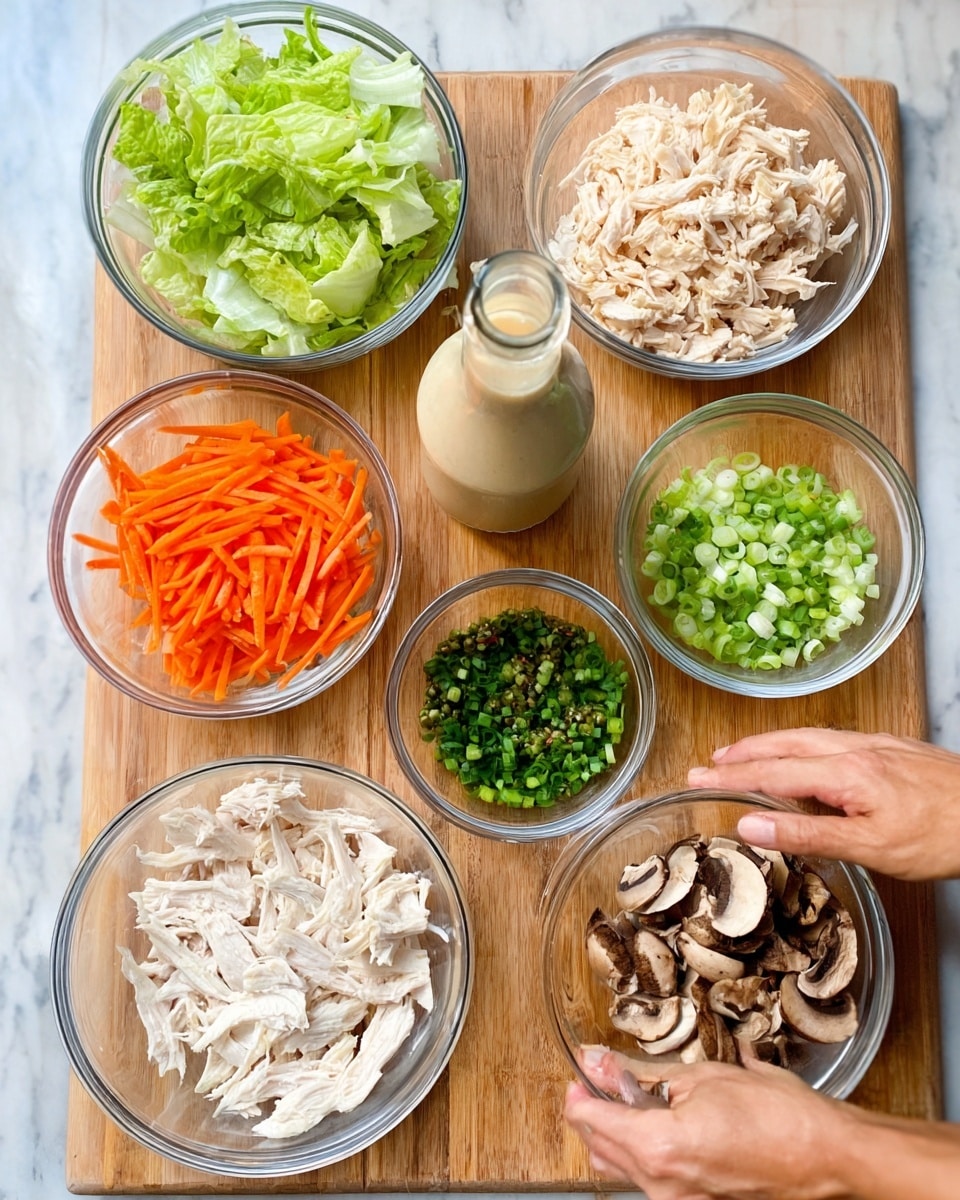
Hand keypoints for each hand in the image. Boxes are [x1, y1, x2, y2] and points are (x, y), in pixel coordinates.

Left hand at [564, 1049, 851, 1198]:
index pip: (590, 1120)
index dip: (579, 1090)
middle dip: (593, 1110)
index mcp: (659, 1147)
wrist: (825, 1156)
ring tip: (634, 1099)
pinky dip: (643, 1152)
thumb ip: (641, 1072)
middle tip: (604, 1077)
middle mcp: (662, 1186)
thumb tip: (599, 1059)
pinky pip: (651, 1182)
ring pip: (621, 1168)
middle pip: (599, 1147)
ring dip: (616, 1133)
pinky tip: (663, 1125)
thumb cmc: (777, 1115)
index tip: (583, 1070)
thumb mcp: (701, 1076)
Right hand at [685, 728, 959, 880]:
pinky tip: (806, 757)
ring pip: (809, 737)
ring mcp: (877, 745)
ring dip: (770, 745)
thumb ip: (807, 835)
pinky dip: (801, 745)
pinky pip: (833, 739)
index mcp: (845, 771)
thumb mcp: (872, 847)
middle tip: (709, 762)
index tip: (697, 779)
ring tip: (744, 754)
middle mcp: (856, 748)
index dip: (731, 778)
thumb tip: (749, 825)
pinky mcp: (895, 749)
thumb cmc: (945, 835)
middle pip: (785, 744)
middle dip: (743, 752)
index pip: (772, 772)